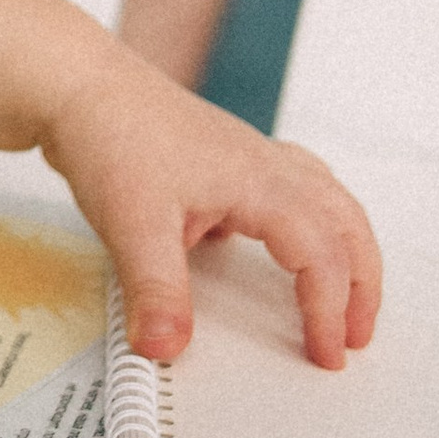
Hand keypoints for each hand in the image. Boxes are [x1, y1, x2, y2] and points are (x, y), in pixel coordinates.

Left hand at [39, 47, 381, 371]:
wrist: (76, 83)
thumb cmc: (109, 134)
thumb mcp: (131, 224)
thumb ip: (155, 292)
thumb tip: (167, 347)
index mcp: (259, 182)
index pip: (321, 254)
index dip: (329, 309)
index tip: (325, 354)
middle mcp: (265, 165)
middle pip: (346, 222)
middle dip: (362, 283)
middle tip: (356, 336)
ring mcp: (249, 157)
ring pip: (329, 200)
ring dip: (347, 249)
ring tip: (344, 296)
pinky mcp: (228, 159)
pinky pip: (296, 188)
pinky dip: (310, 221)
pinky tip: (278, 248)